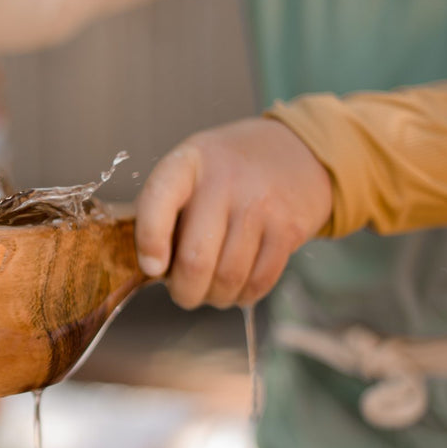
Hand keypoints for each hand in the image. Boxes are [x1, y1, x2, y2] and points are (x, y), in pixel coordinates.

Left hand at [134, 118, 332, 308]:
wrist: (296, 151)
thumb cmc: (229, 170)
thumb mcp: (191, 169)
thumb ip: (165, 208)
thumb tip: (152, 268)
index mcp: (188, 162)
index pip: (157, 201)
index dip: (150, 242)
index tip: (152, 268)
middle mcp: (225, 181)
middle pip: (196, 259)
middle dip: (185, 291)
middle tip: (184, 292)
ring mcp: (261, 205)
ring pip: (228, 277)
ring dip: (215, 296)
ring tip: (212, 290)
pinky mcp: (289, 228)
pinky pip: (260, 280)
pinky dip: (244, 295)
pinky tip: (238, 288)